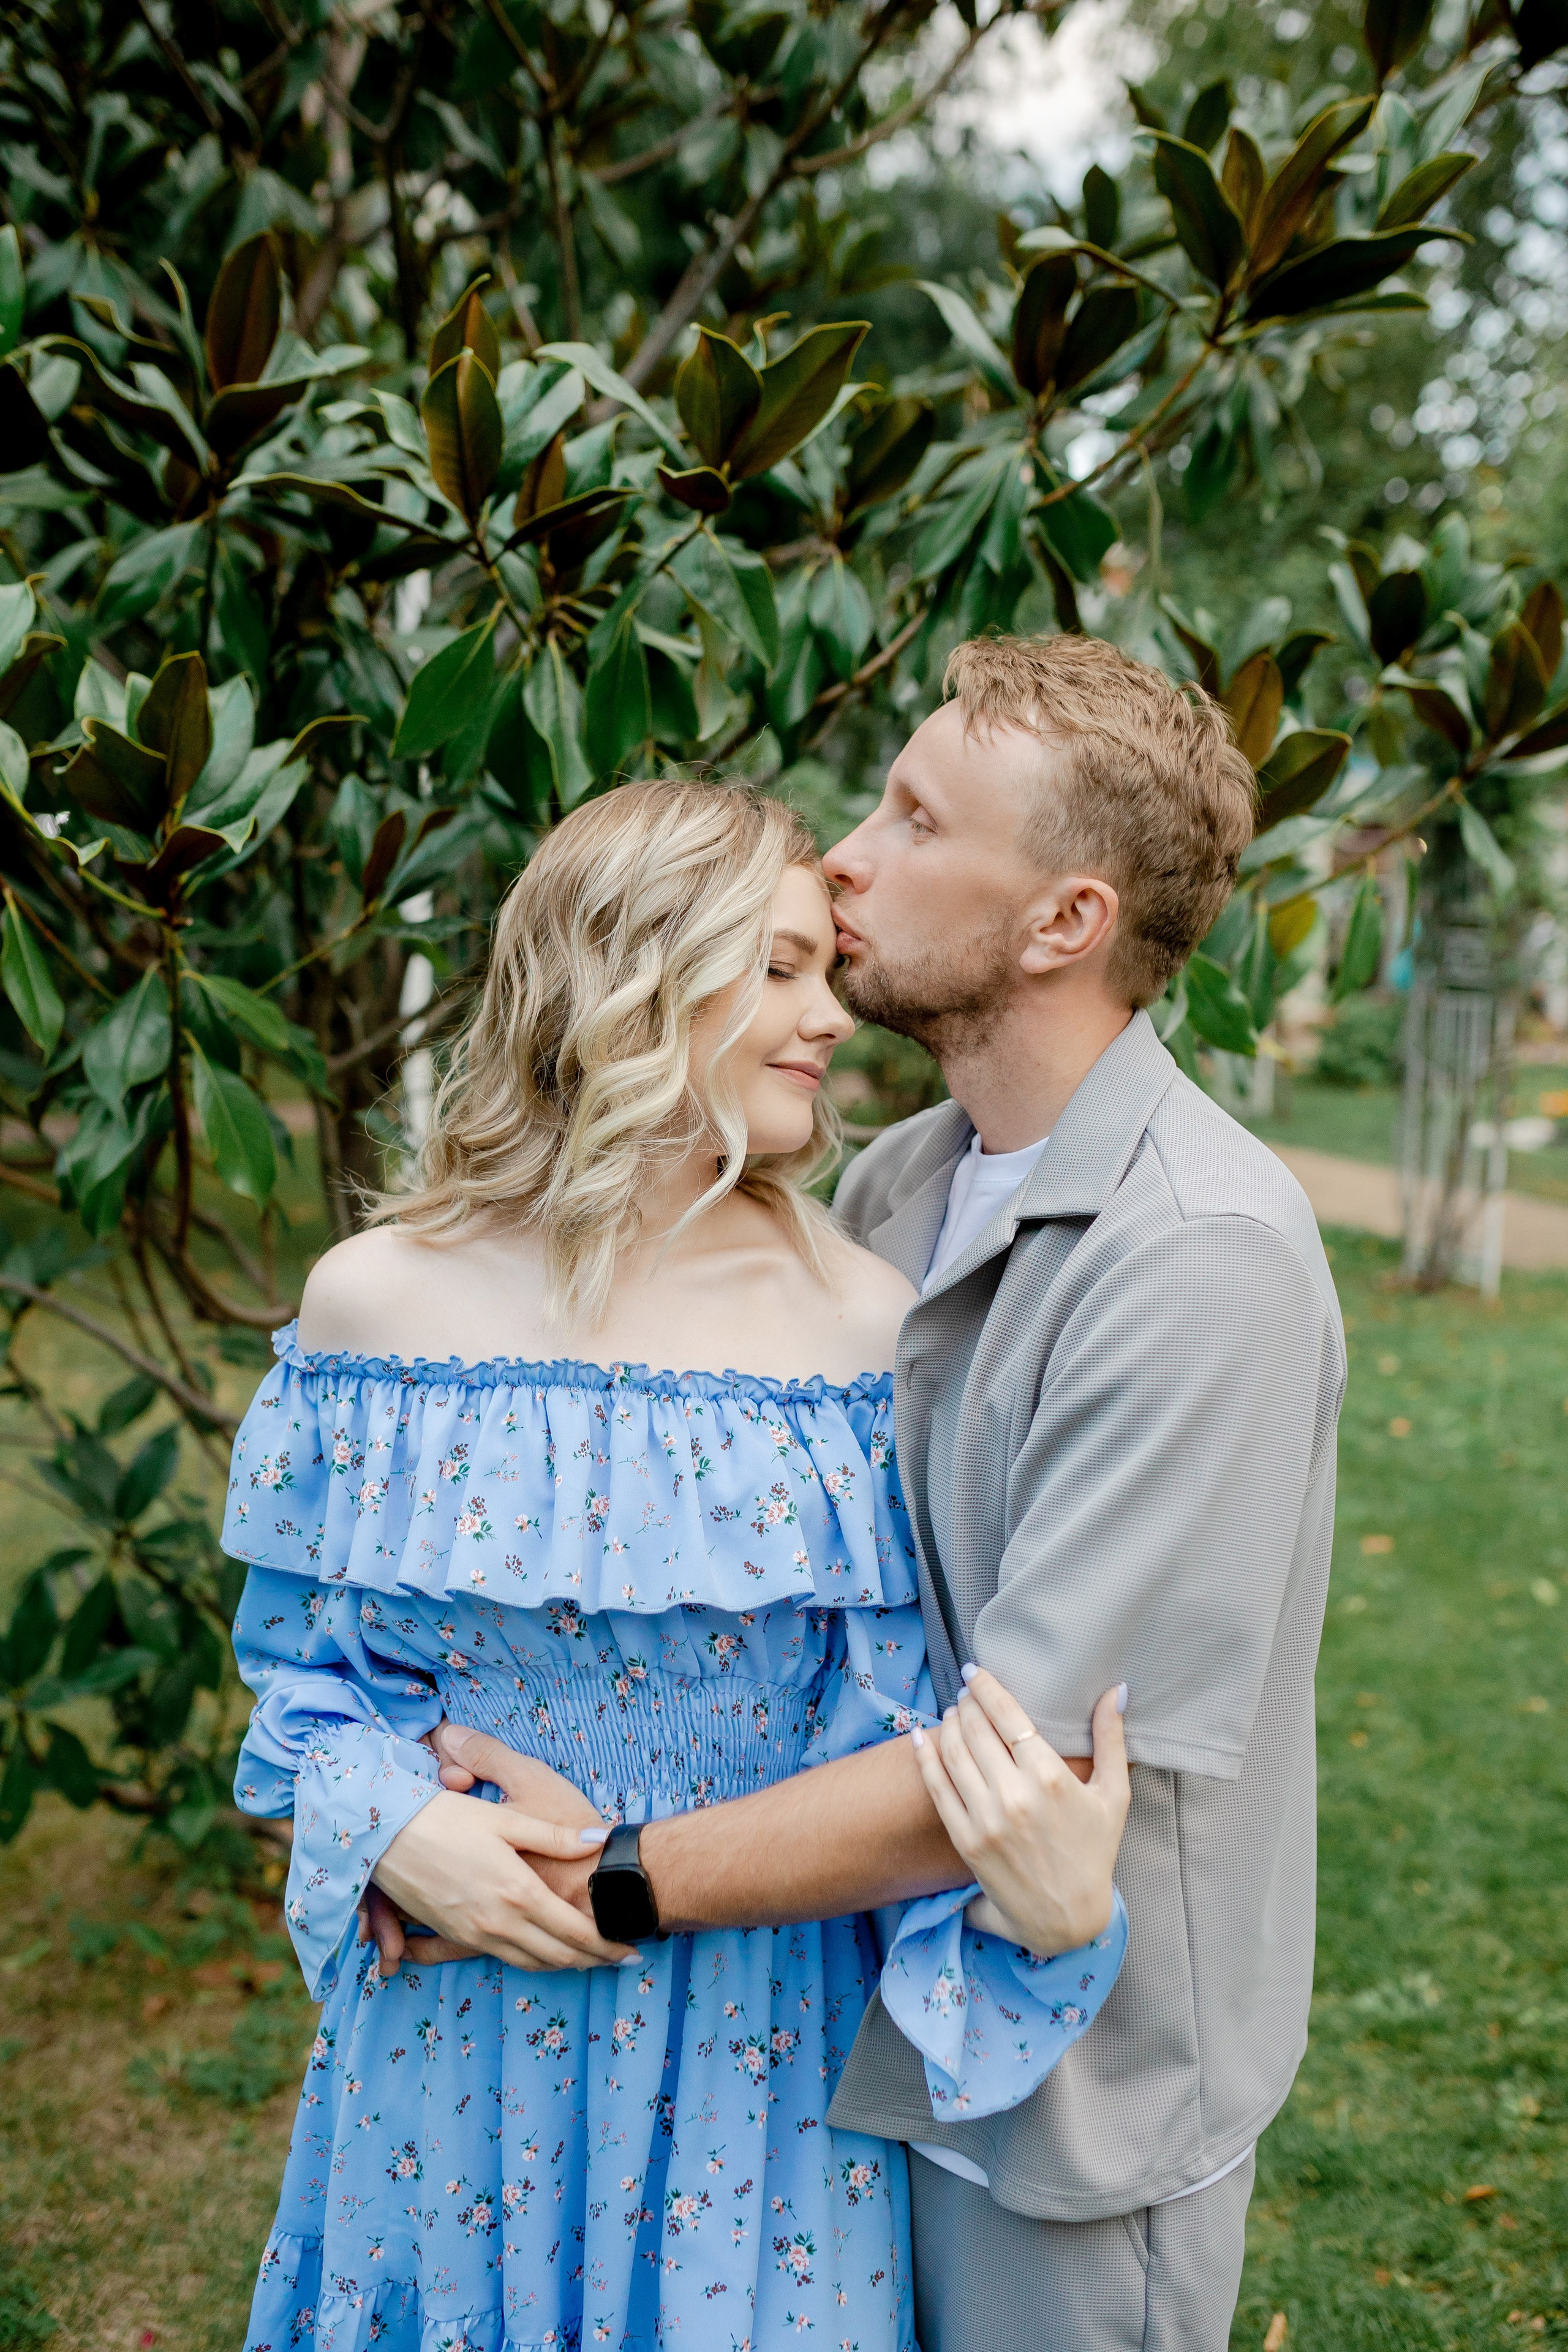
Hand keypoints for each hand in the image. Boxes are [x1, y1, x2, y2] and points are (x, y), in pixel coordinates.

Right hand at [368, 1788, 633, 1973]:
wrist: (383, 1836)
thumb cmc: (446, 1817)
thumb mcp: (505, 1819)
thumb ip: (555, 1836)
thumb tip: (600, 1838)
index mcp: (518, 1892)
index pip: (575, 1931)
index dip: (608, 1944)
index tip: (633, 1948)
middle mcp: (499, 1922)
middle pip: (558, 1955)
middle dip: (595, 1961)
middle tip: (622, 1960)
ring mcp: (475, 1934)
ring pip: (531, 1962)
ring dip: (564, 1964)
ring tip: (591, 1960)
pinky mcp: (454, 1937)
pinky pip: (502, 1958)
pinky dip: (530, 1960)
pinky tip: (542, 1953)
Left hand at [911, 1670, 1129, 1956]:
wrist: (1068, 1919)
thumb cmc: (1095, 1852)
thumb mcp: (1114, 1796)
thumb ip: (1112, 1739)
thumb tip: (1115, 1690)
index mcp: (1051, 1778)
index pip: (1009, 1716)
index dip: (988, 1688)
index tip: (976, 1671)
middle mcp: (1015, 1795)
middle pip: (977, 1730)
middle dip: (967, 1703)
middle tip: (966, 1691)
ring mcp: (986, 1819)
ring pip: (955, 1753)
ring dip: (948, 1724)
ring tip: (952, 1711)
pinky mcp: (966, 1841)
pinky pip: (937, 1788)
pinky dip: (925, 1757)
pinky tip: (920, 1738)